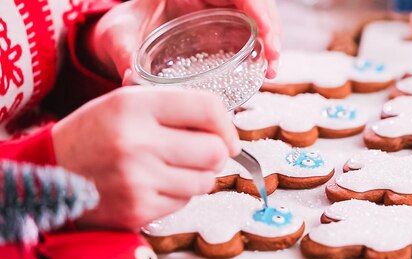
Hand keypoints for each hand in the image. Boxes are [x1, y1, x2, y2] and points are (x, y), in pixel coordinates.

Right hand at [52, 86, 240, 230]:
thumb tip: (225, 125)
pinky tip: (154, 185)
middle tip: (199, 152)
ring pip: (205, 181)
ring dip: (196, 175)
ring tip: (170, 167)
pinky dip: (177, 194)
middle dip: (215, 152)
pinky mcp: (138, 211)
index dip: (226, 123)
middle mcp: (136, 143)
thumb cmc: (93, 134)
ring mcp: (137, 181)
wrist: (48, 172)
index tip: (227, 134)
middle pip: (215, 151)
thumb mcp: (125, 103)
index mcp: (134, 106)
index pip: (207, 108)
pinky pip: (184, 202)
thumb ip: (174, 107)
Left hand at [90, 0, 280, 81]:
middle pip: (254, 3)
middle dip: (270, 28)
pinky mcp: (221, 27)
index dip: (256, 8)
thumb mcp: (119, 38)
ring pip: (257, 17)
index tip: (265, 31)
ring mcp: (217, 11)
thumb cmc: (121, 29)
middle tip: (274, 58)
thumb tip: (130, 79)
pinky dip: (262, 48)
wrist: (121, 32)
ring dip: (271, 40)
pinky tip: (265, 68)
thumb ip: (123, 54)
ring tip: (272, 68)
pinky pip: (250, 31)